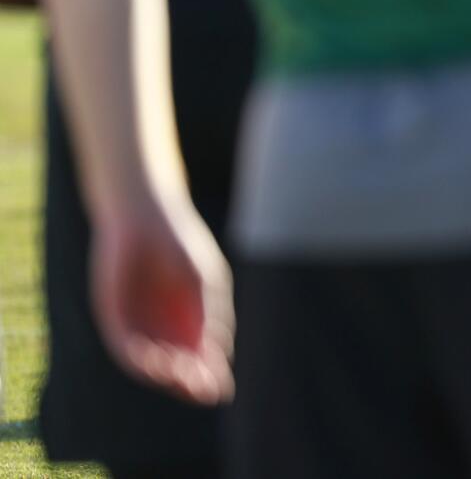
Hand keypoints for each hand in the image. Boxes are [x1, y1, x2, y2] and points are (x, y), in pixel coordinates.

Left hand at [91, 202, 233, 404]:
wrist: (146, 216)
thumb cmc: (182, 243)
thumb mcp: (207, 280)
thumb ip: (212, 315)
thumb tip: (220, 353)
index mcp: (188, 322)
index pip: (198, 359)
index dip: (209, 376)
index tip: (221, 391)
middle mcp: (161, 329)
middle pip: (174, 367)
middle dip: (188, 382)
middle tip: (202, 391)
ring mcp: (136, 324)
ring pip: (148, 362)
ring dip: (165, 375)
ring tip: (182, 378)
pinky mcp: (112, 316)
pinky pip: (123, 346)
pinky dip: (139, 359)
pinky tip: (156, 363)